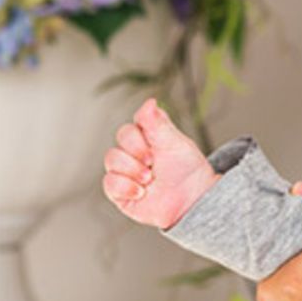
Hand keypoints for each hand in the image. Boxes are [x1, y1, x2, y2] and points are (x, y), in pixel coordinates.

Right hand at [101, 97, 218, 228]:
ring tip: (150, 179)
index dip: (140, 135)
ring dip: (133, 169)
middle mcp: (132, 152)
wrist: (192, 199)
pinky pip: (109, 182)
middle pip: (120, 140)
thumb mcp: (175, 142)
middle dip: (138, 151)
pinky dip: (126, 186)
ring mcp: (124, 171)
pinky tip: (142, 192)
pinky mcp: (119, 191)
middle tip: (153, 162)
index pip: (131, 125)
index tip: (156, 145)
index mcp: (146, 136)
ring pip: (111, 159)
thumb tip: (149, 101)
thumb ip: (159, 124)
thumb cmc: (186, 169)